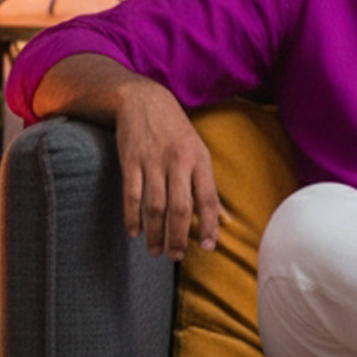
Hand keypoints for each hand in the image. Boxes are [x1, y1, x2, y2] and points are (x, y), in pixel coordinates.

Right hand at [115, 79, 220, 260]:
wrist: (143, 100)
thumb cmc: (176, 133)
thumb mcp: (199, 154)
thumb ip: (210, 189)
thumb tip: (226, 221)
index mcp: (199, 160)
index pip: (208, 199)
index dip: (209, 225)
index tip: (208, 247)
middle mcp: (178, 162)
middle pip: (180, 207)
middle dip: (179, 236)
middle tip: (176, 257)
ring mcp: (152, 161)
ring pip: (155, 205)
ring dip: (155, 233)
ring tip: (155, 251)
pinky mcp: (130, 160)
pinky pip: (131, 194)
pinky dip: (132, 216)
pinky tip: (134, 233)